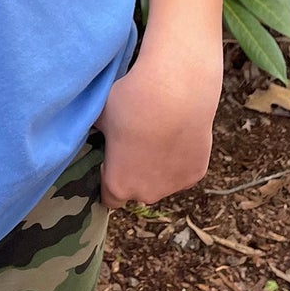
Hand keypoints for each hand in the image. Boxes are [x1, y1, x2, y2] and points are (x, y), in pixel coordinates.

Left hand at [93, 27, 222, 210]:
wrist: (174, 92)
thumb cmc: (130, 103)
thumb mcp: (101, 116)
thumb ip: (95, 132)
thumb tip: (92, 130)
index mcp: (118, 184)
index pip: (109, 198)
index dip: (108, 178)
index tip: (110, 160)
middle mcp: (146, 194)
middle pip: (137, 190)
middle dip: (135, 173)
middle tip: (136, 142)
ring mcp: (174, 186)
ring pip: (162, 181)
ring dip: (158, 167)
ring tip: (158, 134)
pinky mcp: (197, 174)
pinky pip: (182, 170)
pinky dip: (179, 158)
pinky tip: (176, 133)